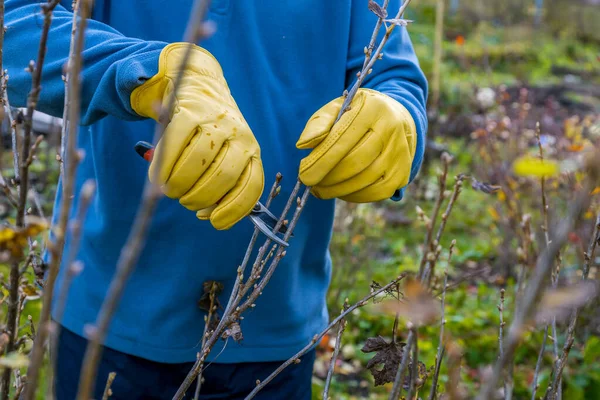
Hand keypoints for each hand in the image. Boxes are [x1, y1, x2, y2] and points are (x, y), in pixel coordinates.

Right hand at [130, 43, 263, 229]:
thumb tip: (206, 213)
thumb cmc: (210, 133)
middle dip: (199, 198)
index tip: (215, 223)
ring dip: (178, 185)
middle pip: (223, 177)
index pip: (251, 185)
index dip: (234, 210)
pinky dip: (162, 166)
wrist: (198, 84)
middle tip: (184, 201)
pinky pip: (173, 145)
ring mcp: (214, 122)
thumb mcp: (224, 156)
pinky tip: (158, 176)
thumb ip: (220, 185)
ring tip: (169, 189)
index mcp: (251, 150)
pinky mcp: (188, 112)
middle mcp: (239, 135)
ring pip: (197, 163)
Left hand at [296, 88, 416, 202]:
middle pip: (355, 162)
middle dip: (328, 178)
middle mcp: (391, 129)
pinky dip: (356, 195)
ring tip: (321, 189)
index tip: (303, 175)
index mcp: (372, 109)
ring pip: (365, 180)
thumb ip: (319, 124)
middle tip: (311, 184)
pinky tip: (342, 191)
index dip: (321, 160)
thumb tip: (303, 145)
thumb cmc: (357, 115)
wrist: (395, 118)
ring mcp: (400, 152)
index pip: (343, 139)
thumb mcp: (337, 109)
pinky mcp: (403, 172)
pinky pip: (377, 192)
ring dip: (338, 189)